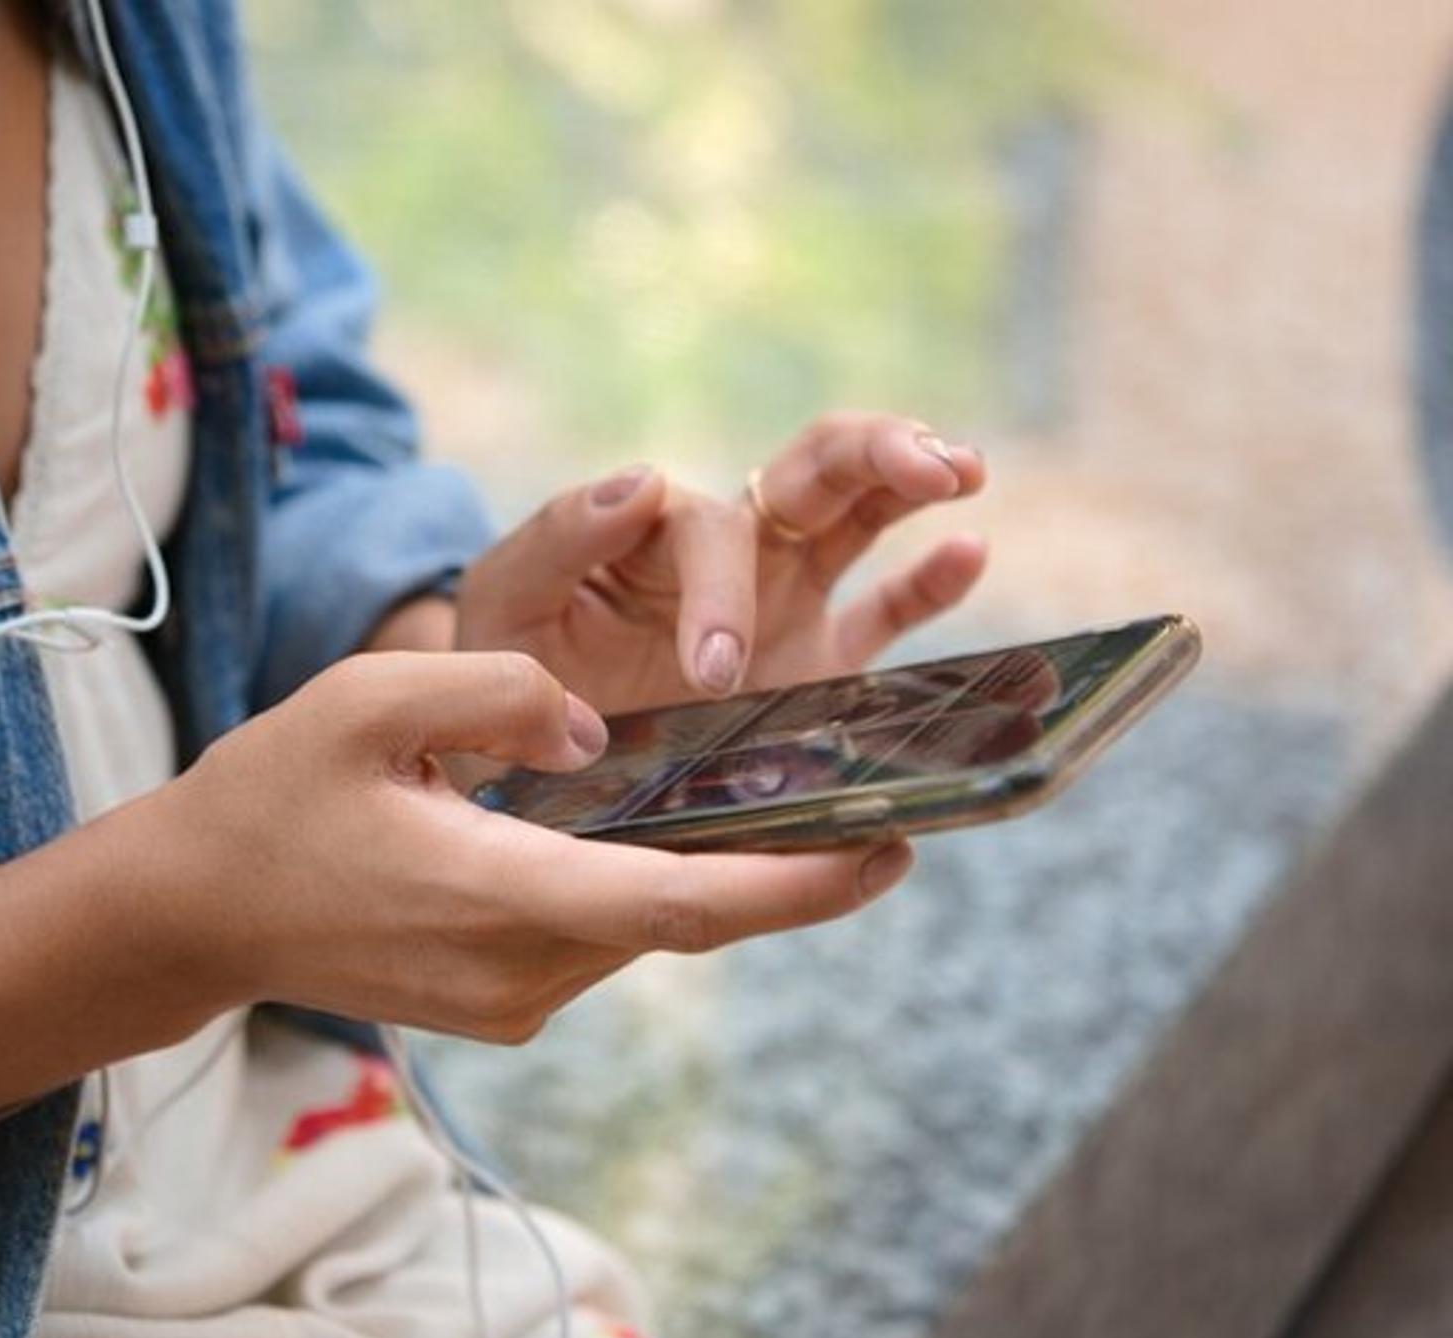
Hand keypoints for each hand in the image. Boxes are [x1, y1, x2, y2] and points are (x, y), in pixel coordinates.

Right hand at [147, 650, 912, 1042]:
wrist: (194, 912)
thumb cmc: (270, 797)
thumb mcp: (366, 701)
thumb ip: (495, 688)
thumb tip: (596, 722)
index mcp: (495, 896)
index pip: (681, 903)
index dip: (799, 885)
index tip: (892, 849)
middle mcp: (519, 971)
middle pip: (685, 919)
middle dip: (790, 871)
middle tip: (885, 802)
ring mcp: (510, 1001)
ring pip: (647, 928)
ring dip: (721, 873)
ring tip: (798, 796)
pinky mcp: (500, 1001)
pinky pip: (605, 936)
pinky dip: (656, 886)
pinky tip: (682, 828)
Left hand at [454, 413, 989, 715]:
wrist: (523, 744)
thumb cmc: (512, 660)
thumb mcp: (510, 596)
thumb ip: (561, 536)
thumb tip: (644, 478)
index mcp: (660, 530)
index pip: (713, 531)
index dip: (724, 593)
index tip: (713, 674)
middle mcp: (733, 551)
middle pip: (815, 468)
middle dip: (875, 451)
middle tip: (930, 461)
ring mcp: (785, 599)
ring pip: (863, 515)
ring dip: (914, 481)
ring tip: (964, 469)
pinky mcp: (816, 661)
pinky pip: (885, 613)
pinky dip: (930, 581)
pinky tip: (969, 551)